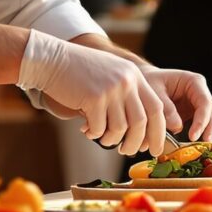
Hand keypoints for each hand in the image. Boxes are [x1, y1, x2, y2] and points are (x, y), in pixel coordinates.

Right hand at [18, 31, 165, 155]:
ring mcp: (111, 89)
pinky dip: (95, 134)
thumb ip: (128, 96)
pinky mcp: (94, 98)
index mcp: (135, 76)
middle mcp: (127, 81)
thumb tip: (141, 131)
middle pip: (141, 122)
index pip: (156, 108)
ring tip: (102, 138)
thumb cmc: (80, 73)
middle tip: (127, 152)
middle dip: (136, 142)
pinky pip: (100, 128)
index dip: (158, 131)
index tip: (155, 148)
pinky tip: (87, 130)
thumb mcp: (111, 75)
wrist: (52, 59)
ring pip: (120, 128)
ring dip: (111, 140)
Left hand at [141, 67, 211, 141]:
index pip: (204, 102)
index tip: (192, 135)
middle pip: (210, 112)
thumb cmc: (149, 82)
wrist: (141, 85)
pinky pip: (198, 127)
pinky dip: (195, 136)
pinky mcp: (191, 115)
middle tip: (201, 144)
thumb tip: (178, 127)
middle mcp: (199, 93)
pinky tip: (191, 147)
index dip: (202, 120)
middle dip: (206, 129)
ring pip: (207, 121)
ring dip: (203, 134)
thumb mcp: (154, 91)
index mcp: (194, 82)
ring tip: (198, 148)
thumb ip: (166, 108)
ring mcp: (196, 105)